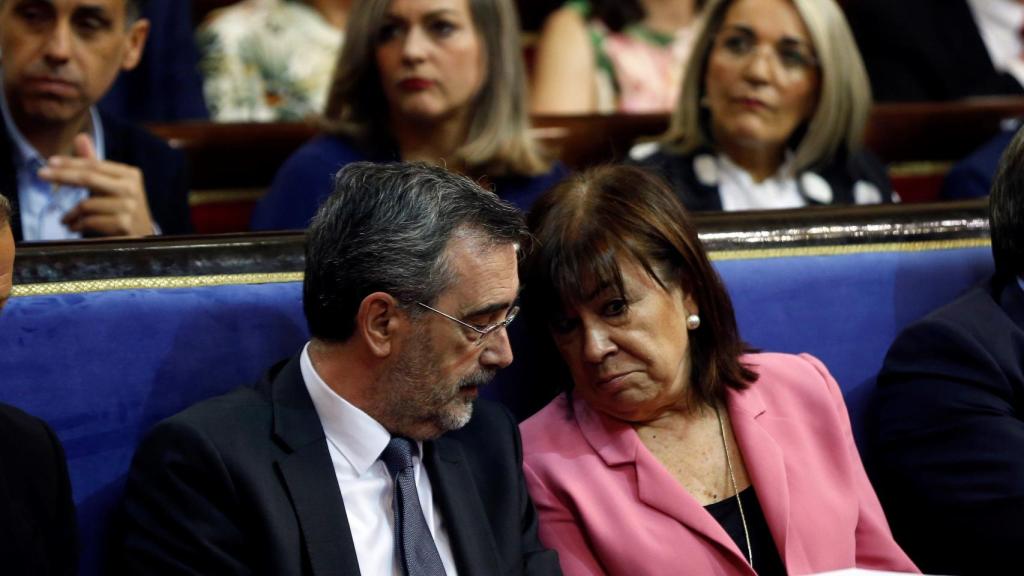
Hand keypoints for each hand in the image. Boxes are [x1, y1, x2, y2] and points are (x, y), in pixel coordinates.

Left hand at [38, 134, 155, 236]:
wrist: (143, 236)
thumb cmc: (123, 207)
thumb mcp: (112, 184)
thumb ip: (94, 163)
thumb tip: (80, 136)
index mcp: (130, 174)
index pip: (94, 165)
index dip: (70, 162)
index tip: (49, 162)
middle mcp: (131, 188)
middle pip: (89, 178)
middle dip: (62, 176)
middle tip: (40, 175)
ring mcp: (128, 207)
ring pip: (87, 204)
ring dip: (71, 212)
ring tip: (65, 219)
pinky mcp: (123, 224)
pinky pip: (90, 221)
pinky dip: (77, 224)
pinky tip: (74, 226)